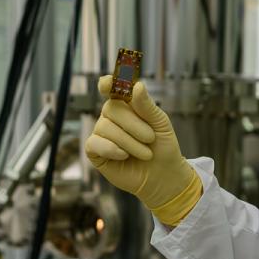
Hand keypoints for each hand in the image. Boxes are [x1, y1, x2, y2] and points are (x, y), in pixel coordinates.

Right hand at [84, 77, 202, 225]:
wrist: (163, 175)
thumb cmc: (162, 146)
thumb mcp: (160, 124)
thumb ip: (147, 106)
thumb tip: (137, 85)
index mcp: (126, 104)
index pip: (112, 88)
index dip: (108, 83)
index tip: (108, 83)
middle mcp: (111, 116)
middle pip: (111, 108)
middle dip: (134, 124)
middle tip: (150, 138)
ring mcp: (101, 133)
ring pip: (105, 127)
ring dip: (129, 142)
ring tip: (145, 153)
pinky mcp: (95, 151)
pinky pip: (95, 143)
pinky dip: (112, 149)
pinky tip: (124, 156)